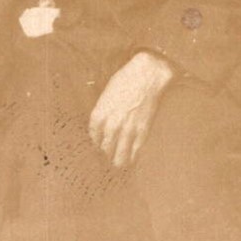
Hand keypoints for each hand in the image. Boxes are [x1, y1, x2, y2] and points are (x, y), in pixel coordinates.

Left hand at [88, 51, 174, 171]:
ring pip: (119, 152)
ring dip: (118, 160)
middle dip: (106, 153)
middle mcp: (111, 123)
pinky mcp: (142, 129)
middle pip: (105, 146)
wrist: (147, 75)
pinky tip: (131, 160)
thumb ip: (104, 107)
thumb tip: (105, 118)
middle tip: (107, 157)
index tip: (97, 144)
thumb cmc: (126, 78)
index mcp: (100, 112)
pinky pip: (135, 148)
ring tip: (117, 165)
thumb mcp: (108, 92)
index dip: (95, 140)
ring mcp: (127, 128)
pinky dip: (132, 156)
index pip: (94, 134)